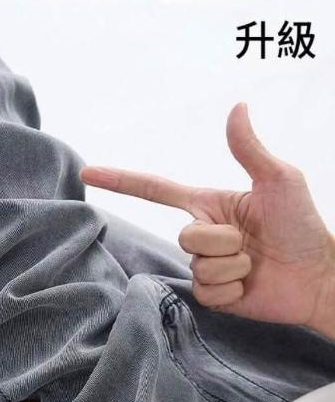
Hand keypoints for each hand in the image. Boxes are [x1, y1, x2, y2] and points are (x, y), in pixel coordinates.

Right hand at [80, 103, 334, 338]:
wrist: (318, 277)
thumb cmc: (302, 226)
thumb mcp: (279, 181)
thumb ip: (251, 149)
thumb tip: (237, 107)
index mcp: (208, 205)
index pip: (154, 189)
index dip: (121, 180)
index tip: (89, 173)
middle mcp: (201, 233)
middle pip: (186, 236)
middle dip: (224, 241)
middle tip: (253, 244)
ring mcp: (205, 264)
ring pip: (199, 265)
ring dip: (233, 266)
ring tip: (255, 264)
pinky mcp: (212, 294)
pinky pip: (207, 291)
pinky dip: (233, 290)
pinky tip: (249, 286)